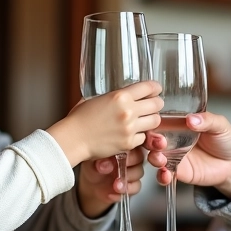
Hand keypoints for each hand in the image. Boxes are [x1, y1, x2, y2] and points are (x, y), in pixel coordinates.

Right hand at [47, 80, 162, 165]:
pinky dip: (140, 136)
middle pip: (157, 104)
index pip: (148, 87)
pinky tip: (132, 134)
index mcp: (120, 96)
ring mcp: (130, 128)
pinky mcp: (129, 143)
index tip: (157, 89)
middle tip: (153, 105)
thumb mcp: (97, 98)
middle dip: (156, 104)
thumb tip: (125, 95)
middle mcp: (128, 111)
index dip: (155, 88)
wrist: (73, 138)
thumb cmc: (80, 118)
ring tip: (145, 120)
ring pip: (155, 121)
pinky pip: (144, 138)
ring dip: (151, 120)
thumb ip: (114, 96)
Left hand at [77, 148, 145, 217]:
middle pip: (139, 157)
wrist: (91, 183)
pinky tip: (111, 193)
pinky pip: (135, 188)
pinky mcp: (133, 185)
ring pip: (138, 173)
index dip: (127, 150)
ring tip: (114, 185)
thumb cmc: (93, 165)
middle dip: (126, 164)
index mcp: (123, 146)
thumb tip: (104, 163)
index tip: (117, 155)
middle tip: (113, 168)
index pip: (132, 143)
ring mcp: (133, 171)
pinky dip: (123, 192)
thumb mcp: (92, 160)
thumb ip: (99, 160)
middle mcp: (132, 157)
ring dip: (125, 179)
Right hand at [147, 112, 230, 196]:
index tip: (155, 123)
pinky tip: (166, 174)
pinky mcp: (178, 172)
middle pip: (153, 138)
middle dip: (151, 141)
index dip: (154, 121)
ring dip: (154, 157)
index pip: (161, 120)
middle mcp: (173, 139)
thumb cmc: (225, 140)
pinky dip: (162, 176)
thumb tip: (192, 119)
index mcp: (180, 124)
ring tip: (160, 159)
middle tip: (160, 142)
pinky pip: (164, 175)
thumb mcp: (220, 126)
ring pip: (155, 156)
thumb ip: (207, 121)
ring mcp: (173, 156)